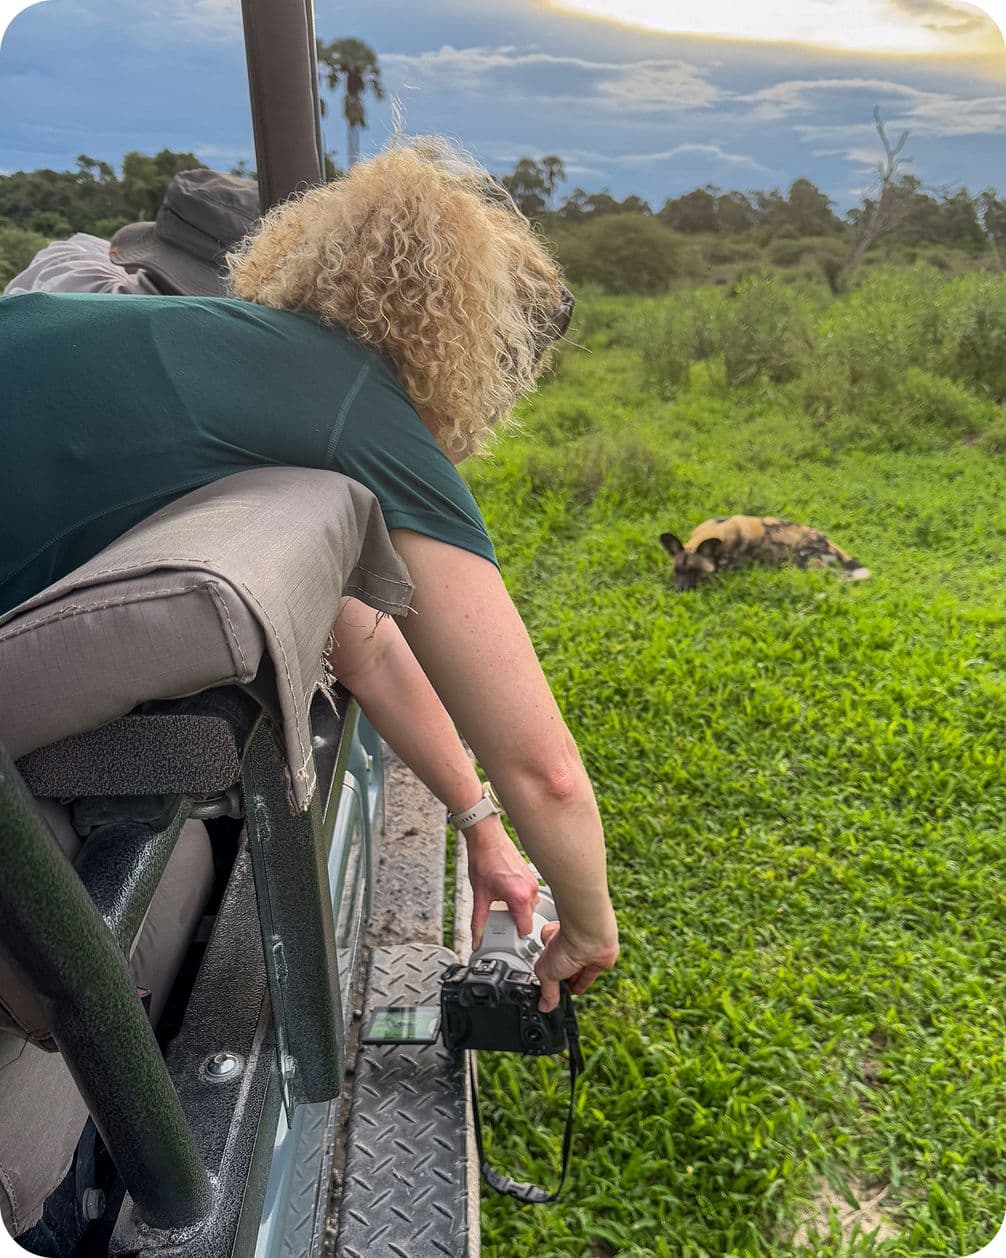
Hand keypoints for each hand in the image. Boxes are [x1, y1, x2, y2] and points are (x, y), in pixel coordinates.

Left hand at [464, 820, 539, 945]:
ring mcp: (532, 882)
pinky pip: (529, 895)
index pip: (526, 928)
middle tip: (499, 916)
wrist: (487, 838)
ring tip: (501, 901)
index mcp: (520, 897)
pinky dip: (520, 898)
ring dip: (518, 908)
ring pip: (530, 907)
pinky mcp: (531, 876)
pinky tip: (506, 891)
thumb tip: (476, 940)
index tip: (505, 934)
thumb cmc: (484, 860)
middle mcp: (530, 890)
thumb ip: (478, 922)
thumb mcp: (479, 896)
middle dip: (514, 920)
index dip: (514, 935)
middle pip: (528, 918)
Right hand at [534, 921, 618, 1012]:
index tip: (543, 992)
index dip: (546, 977)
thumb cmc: (567, 942)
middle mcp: (567, 949)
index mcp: (552, 945)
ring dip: (571, 985)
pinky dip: (583, 985)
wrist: (591, 938)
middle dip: (559, 982)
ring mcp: (583, 955)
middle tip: (554, 996)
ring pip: (575, 974)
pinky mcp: (598, 962)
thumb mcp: (546, 973)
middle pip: (562, 970)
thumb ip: (546, 991)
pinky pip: (589, 977)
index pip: (547, 963)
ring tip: (565, 998)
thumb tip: (544, 1006)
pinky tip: (578, 992)